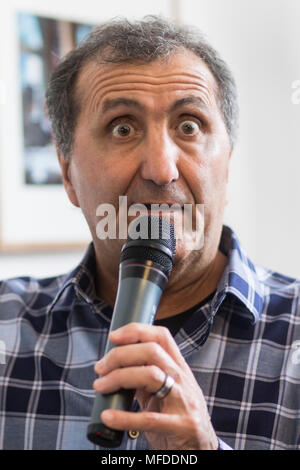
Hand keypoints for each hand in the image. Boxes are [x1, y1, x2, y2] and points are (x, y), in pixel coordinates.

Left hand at [93, 322, 217, 449]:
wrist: (201, 449)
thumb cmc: (178, 418)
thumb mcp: (165, 392)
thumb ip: (146, 378)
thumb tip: (114, 366)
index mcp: (179, 368)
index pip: (161, 337)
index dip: (136, 331)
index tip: (113, 336)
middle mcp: (183, 380)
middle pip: (152, 352)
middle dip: (121, 355)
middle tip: (100, 367)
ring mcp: (184, 402)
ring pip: (152, 376)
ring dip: (119, 377)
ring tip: (101, 386)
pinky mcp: (180, 426)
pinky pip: (149, 419)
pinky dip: (124, 417)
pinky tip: (108, 416)